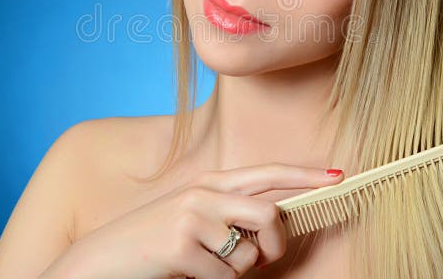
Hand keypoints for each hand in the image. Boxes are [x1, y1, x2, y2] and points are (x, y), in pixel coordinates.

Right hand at [41, 162, 343, 278]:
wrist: (104, 258)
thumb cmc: (156, 241)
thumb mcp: (195, 216)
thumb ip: (231, 213)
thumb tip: (275, 224)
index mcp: (211, 182)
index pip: (268, 173)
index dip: (306, 174)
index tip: (339, 174)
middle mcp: (204, 193)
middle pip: (269, 214)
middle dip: (278, 245)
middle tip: (266, 259)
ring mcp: (191, 217)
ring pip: (249, 255)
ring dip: (238, 272)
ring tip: (208, 266)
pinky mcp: (181, 245)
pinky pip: (225, 278)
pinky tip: (190, 273)